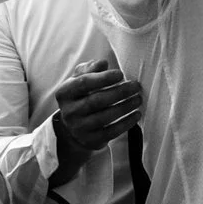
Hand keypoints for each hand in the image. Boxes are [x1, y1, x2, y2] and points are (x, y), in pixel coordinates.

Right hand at [50, 58, 142, 184]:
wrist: (73, 126)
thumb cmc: (81, 95)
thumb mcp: (79, 79)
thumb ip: (90, 68)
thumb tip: (103, 63)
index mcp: (64, 92)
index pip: (83, 83)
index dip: (103, 78)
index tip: (121, 74)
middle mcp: (69, 112)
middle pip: (96, 101)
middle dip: (119, 92)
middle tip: (136, 86)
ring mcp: (79, 128)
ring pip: (104, 117)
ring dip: (125, 107)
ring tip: (138, 99)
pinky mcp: (90, 140)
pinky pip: (110, 132)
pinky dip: (126, 123)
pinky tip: (136, 115)